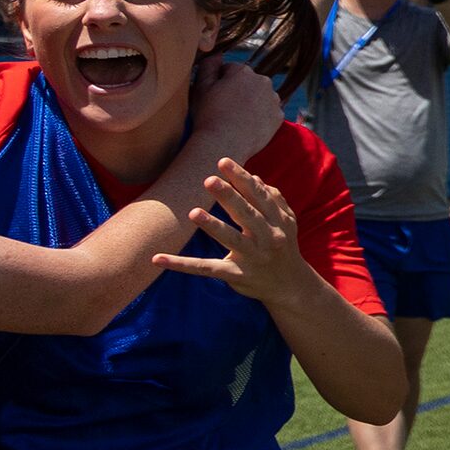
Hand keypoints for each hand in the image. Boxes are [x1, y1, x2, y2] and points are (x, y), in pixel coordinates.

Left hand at [157, 161, 321, 307]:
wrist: (291, 287)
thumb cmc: (283, 248)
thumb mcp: (286, 223)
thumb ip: (274, 200)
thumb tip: (255, 177)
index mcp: (278, 222)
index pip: (259, 197)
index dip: (242, 179)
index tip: (223, 162)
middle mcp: (268, 238)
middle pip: (247, 215)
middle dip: (230, 197)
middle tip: (209, 180)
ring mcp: (252, 258)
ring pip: (231, 240)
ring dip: (213, 226)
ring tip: (193, 212)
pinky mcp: (235, 275)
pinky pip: (206, 268)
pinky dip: (182, 264)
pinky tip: (157, 258)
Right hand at [189, 60, 283, 164]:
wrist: (224, 143)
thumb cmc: (209, 114)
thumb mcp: (201, 86)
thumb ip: (209, 66)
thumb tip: (218, 54)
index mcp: (243, 71)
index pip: (231, 70)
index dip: (220, 82)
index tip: (215, 95)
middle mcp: (263, 81)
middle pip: (248, 82)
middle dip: (239, 90)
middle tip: (225, 107)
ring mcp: (273, 99)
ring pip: (260, 96)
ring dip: (252, 101)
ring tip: (237, 117)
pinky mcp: (279, 116)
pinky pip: (269, 111)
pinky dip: (261, 115)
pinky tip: (248, 124)